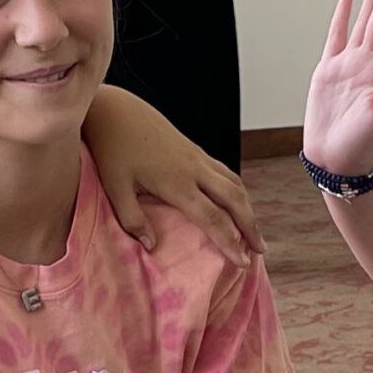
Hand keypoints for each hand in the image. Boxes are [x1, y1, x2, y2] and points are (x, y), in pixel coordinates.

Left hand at [84, 87, 261, 258]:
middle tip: (260, 249)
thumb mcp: (114, 187)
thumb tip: (151, 247)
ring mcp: (198, 157)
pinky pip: (226, 172)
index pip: (212, 218)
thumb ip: (132, 219)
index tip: (242, 262)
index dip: (229, 242)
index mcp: (176, 182)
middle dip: (250, 226)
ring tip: (253, 230)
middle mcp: (195, 169)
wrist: (115, 110)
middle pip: (234, 199)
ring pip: (234, 183)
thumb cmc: (111, 149)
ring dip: (248, 207)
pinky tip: (237, 202)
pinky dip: (237, 191)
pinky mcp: (195, 150)